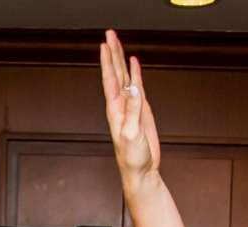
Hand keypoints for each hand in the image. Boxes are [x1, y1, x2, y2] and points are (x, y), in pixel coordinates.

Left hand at [99, 31, 161, 187]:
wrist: (141, 171)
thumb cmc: (132, 158)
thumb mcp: (132, 134)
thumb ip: (133, 111)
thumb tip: (133, 89)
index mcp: (115, 109)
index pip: (110, 79)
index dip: (108, 61)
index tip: (105, 45)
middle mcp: (120, 105)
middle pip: (116, 72)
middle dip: (113, 53)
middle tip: (111, 34)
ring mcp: (130, 106)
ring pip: (125, 77)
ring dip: (122, 60)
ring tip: (119, 43)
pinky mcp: (141, 111)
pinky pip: (137, 87)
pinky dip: (136, 74)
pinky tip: (134, 64)